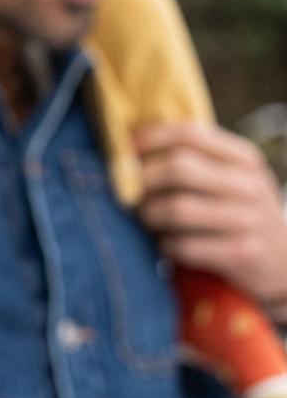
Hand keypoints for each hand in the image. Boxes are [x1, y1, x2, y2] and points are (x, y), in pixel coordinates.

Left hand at [136, 122, 286, 321]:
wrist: (283, 263)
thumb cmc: (237, 214)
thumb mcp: (229, 179)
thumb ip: (192, 160)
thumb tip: (129, 147)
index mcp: (243, 159)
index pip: (190, 135)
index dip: (150, 139)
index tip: (126, 150)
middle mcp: (249, 185)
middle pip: (178, 168)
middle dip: (142, 180)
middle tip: (129, 193)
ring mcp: (249, 219)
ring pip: (177, 208)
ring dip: (150, 215)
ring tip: (147, 219)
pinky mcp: (242, 253)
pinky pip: (184, 245)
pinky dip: (166, 246)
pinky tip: (167, 246)